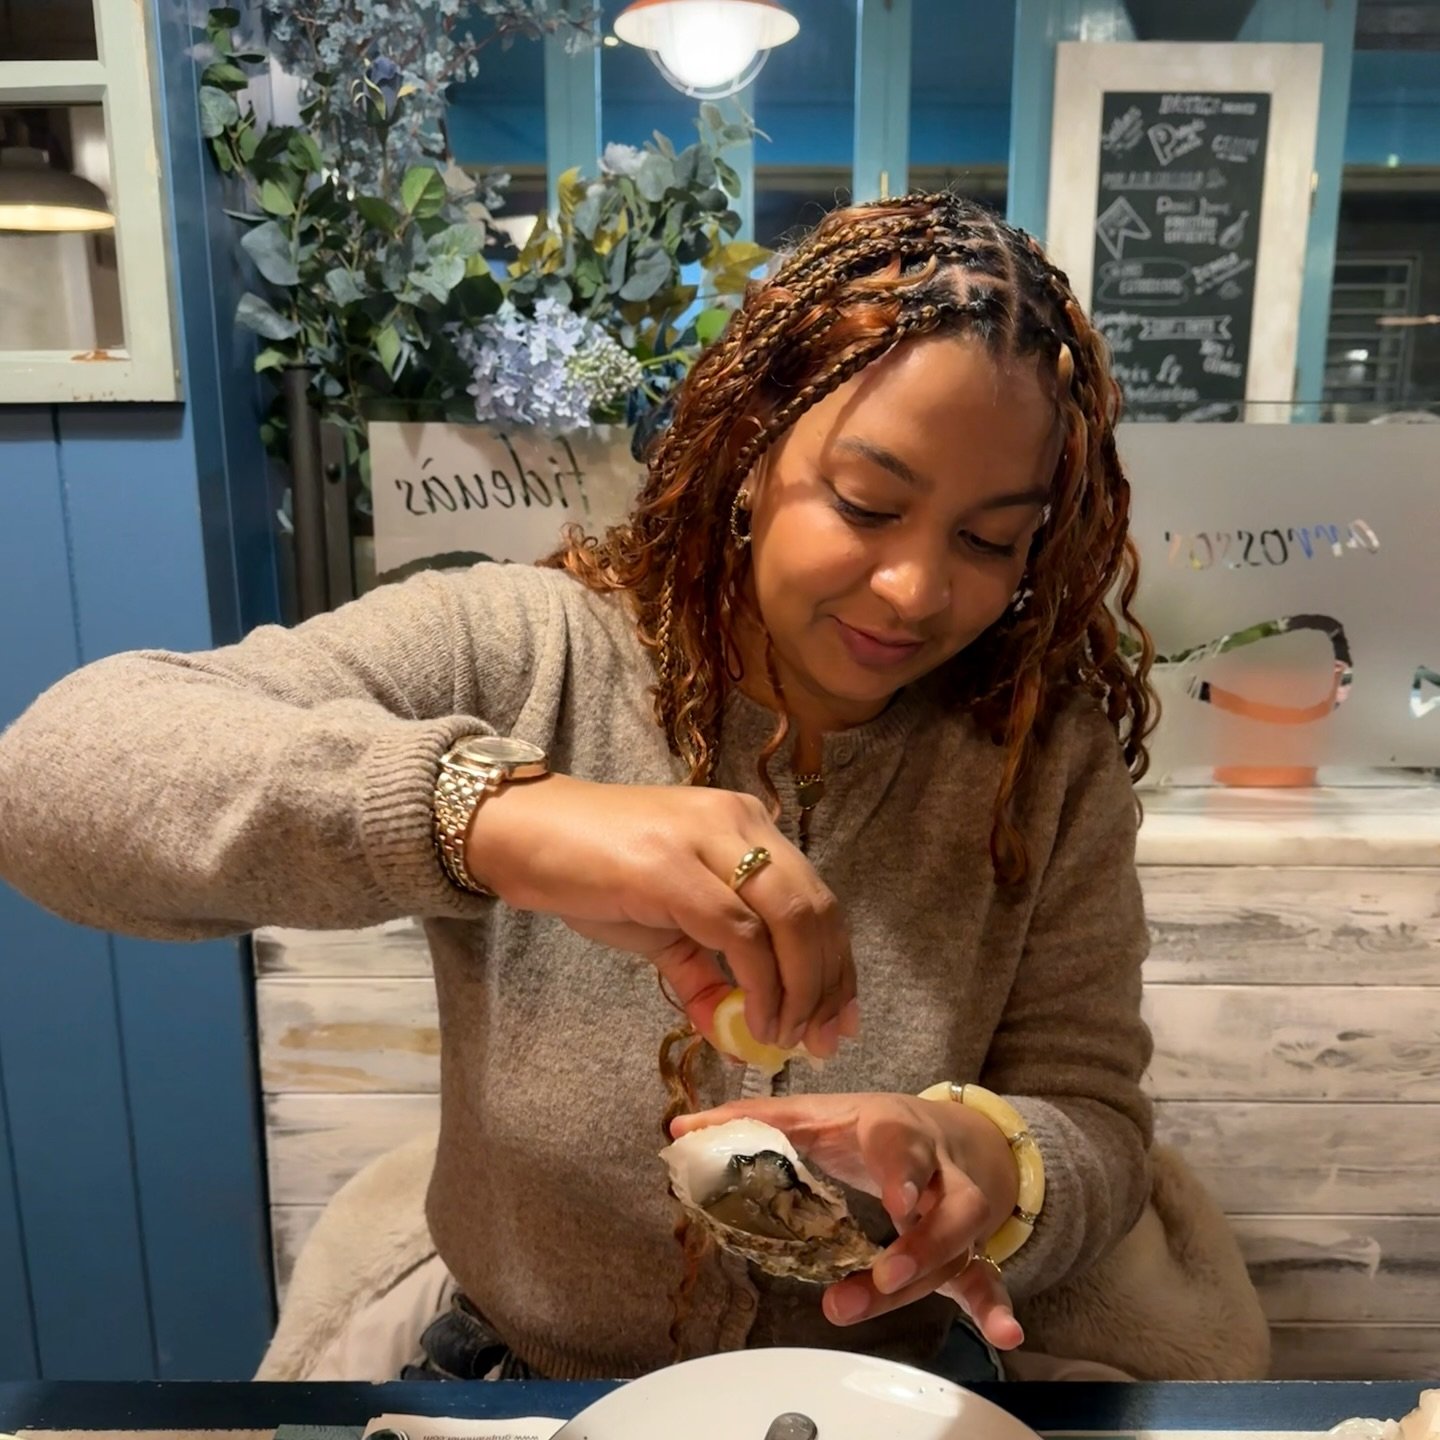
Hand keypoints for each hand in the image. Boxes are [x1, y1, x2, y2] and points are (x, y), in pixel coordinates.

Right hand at [465, 773, 857, 1055]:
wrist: (521, 835)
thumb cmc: (590, 873)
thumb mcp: (663, 927)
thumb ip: (705, 973)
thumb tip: (737, 1033)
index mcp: (747, 828)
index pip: (818, 899)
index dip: (838, 965)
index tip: (840, 1022)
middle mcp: (740, 823)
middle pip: (817, 910)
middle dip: (829, 985)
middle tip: (821, 1042)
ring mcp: (708, 839)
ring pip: (791, 919)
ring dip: (800, 991)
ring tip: (785, 1039)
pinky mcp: (673, 867)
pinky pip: (740, 934)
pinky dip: (759, 986)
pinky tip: (751, 1024)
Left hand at [671, 1093, 1024, 1349]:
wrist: (958, 1130)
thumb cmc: (875, 1125)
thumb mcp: (822, 1113)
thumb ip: (754, 1121)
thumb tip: (679, 1124)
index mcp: (895, 1130)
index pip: (900, 1142)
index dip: (901, 1169)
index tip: (896, 1201)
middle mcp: (937, 1168)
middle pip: (941, 1204)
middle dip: (920, 1241)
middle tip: (888, 1273)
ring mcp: (959, 1207)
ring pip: (959, 1243)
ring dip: (930, 1274)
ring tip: (894, 1294)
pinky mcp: (971, 1245)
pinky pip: (987, 1275)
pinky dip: (995, 1305)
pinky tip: (1002, 1336)